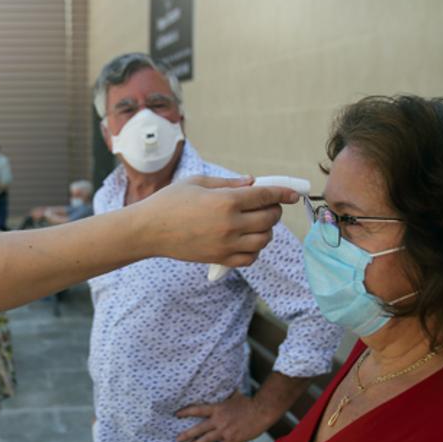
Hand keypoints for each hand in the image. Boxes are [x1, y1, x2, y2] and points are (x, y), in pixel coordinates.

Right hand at [132, 175, 296, 265]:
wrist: (148, 230)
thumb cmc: (169, 202)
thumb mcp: (198, 182)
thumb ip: (228, 183)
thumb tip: (253, 183)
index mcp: (226, 200)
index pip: (267, 196)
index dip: (284, 193)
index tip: (294, 194)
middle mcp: (230, 223)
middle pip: (270, 218)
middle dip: (274, 211)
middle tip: (267, 206)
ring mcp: (226, 244)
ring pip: (263, 240)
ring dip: (266, 231)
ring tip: (256, 224)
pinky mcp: (220, 258)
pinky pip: (250, 258)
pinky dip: (255, 249)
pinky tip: (247, 241)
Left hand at [175, 392, 274, 441]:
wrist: (261, 411)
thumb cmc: (249, 403)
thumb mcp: (234, 396)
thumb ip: (227, 396)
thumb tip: (227, 389)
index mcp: (217, 408)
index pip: (197, 410)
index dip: (186, 412)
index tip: (177, 415)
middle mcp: (218, 420)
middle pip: (198, 428)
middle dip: (186, 434)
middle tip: (177, 439)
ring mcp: (224, 431)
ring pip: (206, 440)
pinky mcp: (232, 439)